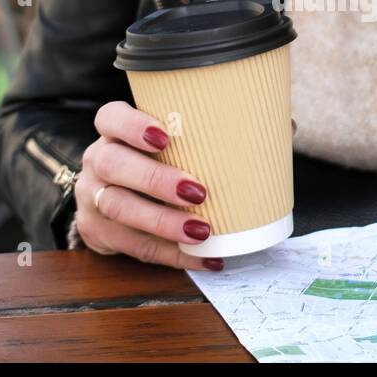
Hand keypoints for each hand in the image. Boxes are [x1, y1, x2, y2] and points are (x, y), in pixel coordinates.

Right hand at [75, 101, 297, 271]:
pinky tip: (204, 258)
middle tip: (198, 191)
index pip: (110, 118)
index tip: (165, 137)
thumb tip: (284, 126)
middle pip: (114, 165)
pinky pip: (134, 247)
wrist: (114, 204)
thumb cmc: (157, 165)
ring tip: (202, 231)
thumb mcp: (177, 145)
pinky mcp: (96, 233)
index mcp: (114, 132)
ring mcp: (92, 198)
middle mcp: (98, 161)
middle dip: (155, 180)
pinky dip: (173, 255)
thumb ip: (221, 132)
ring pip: (119, 209)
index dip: (132, 125)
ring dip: (163, 222)